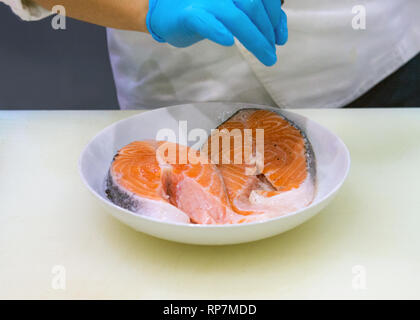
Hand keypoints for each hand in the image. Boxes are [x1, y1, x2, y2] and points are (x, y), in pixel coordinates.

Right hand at [147, 0, 287, 65]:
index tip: (279, 39)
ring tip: (265, 56)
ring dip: (254, 38)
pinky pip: (205, 21)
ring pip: (235, 16)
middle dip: (267, 31)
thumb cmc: (203, 10)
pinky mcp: (188, 13)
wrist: (165, 12)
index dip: (276, 17)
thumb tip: (280, 34)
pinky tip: (228, 41)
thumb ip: (257, 16)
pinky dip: (218, 30)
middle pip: (252, 5)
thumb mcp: (233, 10)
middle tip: (271, 53)